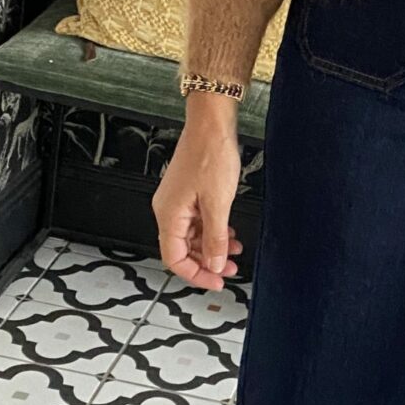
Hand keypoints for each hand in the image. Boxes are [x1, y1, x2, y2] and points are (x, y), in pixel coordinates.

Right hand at [153, 102, 243, 290]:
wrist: (211, 124)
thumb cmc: (210, 154)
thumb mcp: (218, 203)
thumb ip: (216, 238)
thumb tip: (215, 263)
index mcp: (169, 214)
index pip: (174, 258)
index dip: (196, 274)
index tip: (217, 280)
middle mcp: (168, 209)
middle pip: (182, 249)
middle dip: (207, 261)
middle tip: (230, 269)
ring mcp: (178, 201)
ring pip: (192, 236)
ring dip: (213, 246)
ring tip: (235, 251)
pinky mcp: (189, 193)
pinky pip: (198, 221)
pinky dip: (213, 231)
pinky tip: (230, 232)